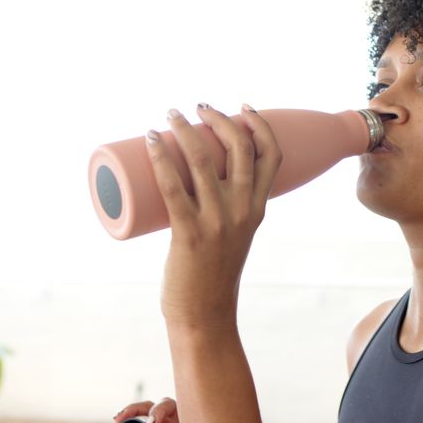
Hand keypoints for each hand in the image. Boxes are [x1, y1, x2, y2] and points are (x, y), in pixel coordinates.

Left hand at [145, 103, 281, 328]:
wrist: (205, 316)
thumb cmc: (212, 275)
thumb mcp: (232, 236)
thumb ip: (225, 211)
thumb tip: (197, 181)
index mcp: (257, 209)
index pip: (271, 155)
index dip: (259, 124)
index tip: (241, 108)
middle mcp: (243, 210)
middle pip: (239, 147)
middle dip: (218, 118)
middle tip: (197, 107)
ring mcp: (217, 221)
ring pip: (204, 159)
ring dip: (184, 129)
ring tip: (169, 115)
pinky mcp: (189, 232)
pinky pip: (173, 185)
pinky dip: (161, 156)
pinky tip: (151, 140)